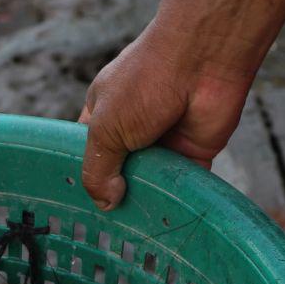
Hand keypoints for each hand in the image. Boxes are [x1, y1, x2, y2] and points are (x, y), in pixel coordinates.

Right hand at [79, 25, 253, 210]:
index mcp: (104, 115)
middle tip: (109, 225)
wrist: (204, 58)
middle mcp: (133, 128)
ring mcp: (164, 141)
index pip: (90, 153)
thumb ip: (97, 170)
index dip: (87, 175)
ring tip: (135, 225)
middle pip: (119, 173)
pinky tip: (165, 216)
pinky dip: (176, 199)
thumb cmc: (145, 82)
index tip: (80, 205)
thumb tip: (104, 204)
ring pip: (150, 182)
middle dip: (115, 195)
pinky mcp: (194, 152)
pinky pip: (181, 184)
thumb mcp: (105, 128)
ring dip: (146, 200)